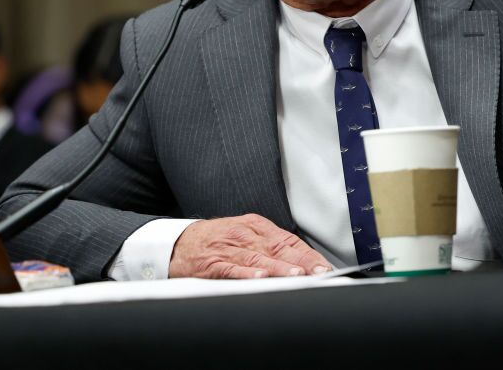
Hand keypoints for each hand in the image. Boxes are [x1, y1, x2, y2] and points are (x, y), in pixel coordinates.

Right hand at [168, 214, 332, 278]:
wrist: (179, 242)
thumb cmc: (217, 240)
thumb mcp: (245, 235)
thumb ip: (269, 246)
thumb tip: (300, 261)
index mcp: (255, 226)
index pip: (287, 240)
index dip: (307, 255)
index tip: (323, 266)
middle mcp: (244, 235)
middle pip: (277, 248)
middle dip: (301, 262)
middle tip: (318, 272)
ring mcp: (228, 249)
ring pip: (258, 258)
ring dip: (279, 267)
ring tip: (296, 275)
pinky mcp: (212, 263)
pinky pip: (231, 268)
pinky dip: (246, 272)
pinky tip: (259, 277)